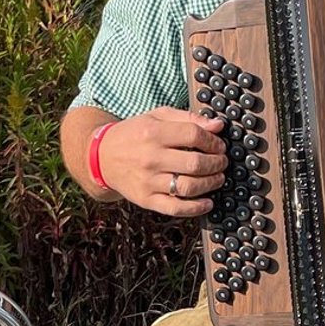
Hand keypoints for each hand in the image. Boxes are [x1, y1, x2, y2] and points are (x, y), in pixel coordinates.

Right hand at [97, 106, 228, 214]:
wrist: (102, 157)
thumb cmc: (135, 134)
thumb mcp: (157, 117)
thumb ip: (188, 118)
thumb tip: (218, 126)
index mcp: (153, 132)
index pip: (194, 135)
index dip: (213, 141)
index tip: (219, 145)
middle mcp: (150, 158)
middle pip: (195, 163)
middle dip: (217, 163)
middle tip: (222, 162)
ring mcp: (148, 181)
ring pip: (189, 187)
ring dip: (211, 183)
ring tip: (218, 178)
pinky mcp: (146, 200)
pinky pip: (176, 208)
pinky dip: (196, 208)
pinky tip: (208, 202)